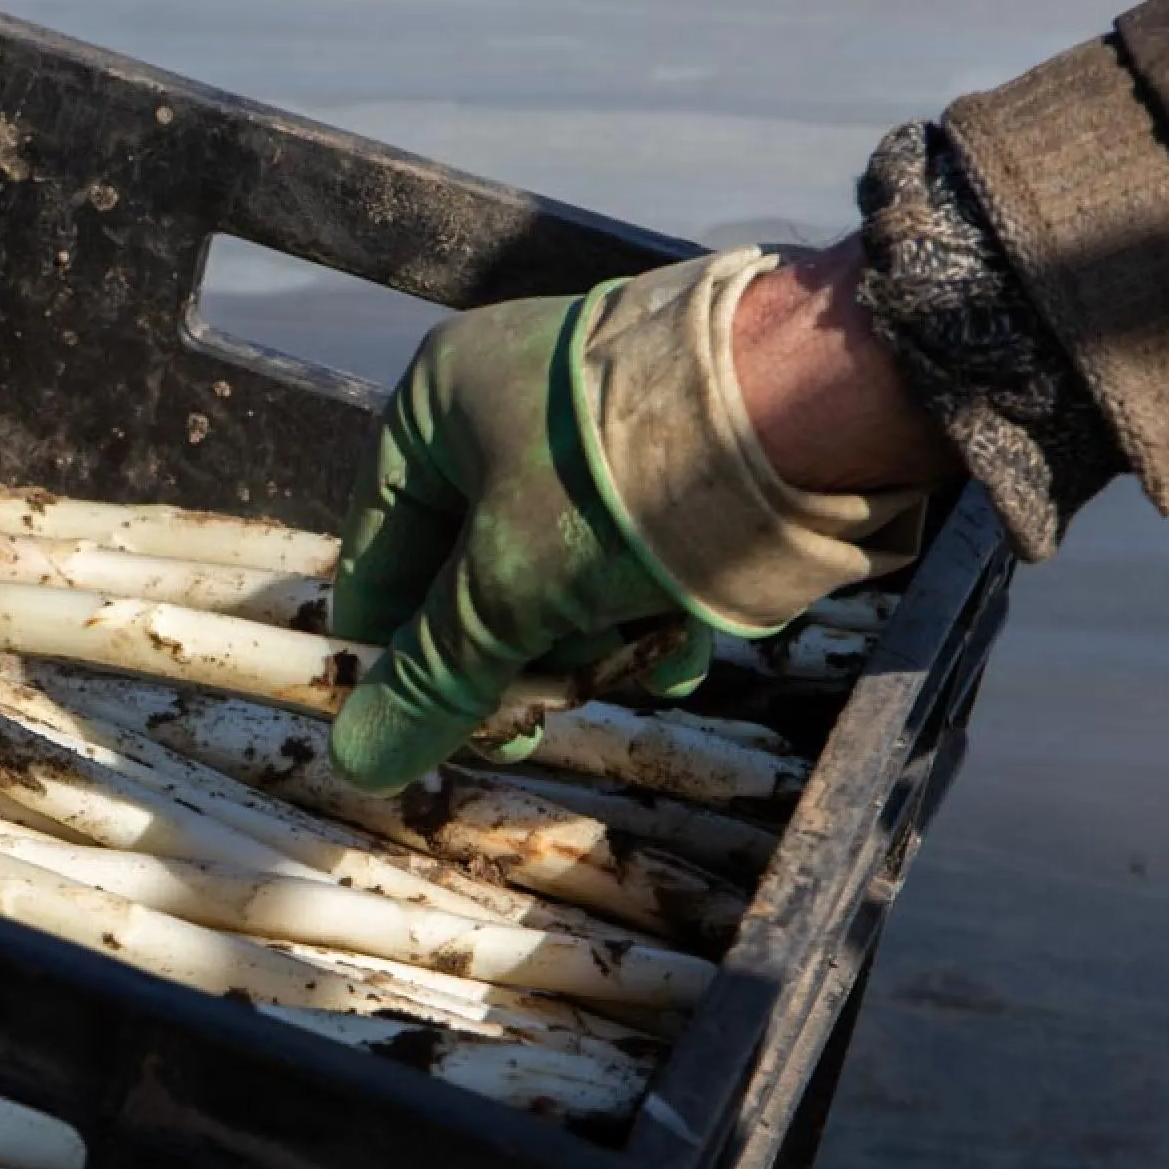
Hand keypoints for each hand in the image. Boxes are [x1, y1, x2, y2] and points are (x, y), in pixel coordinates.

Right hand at [328, 242, 951, 796]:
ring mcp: (592, 428)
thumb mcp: (507, 594)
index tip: (422, 727)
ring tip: (627, 668)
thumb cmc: (621, 486)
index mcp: (438, 405)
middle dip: (509, 659)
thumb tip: (360, 764)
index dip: (393, 651)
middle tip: (530, 728)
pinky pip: (624, 560)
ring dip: (583, 647)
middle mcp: (508, 404)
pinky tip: (674, 652)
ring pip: (552, 579)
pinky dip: (641, 616)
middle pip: (469, 579)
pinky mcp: (669, 456)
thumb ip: (433, 681)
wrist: (807, 411)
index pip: (378, 554)